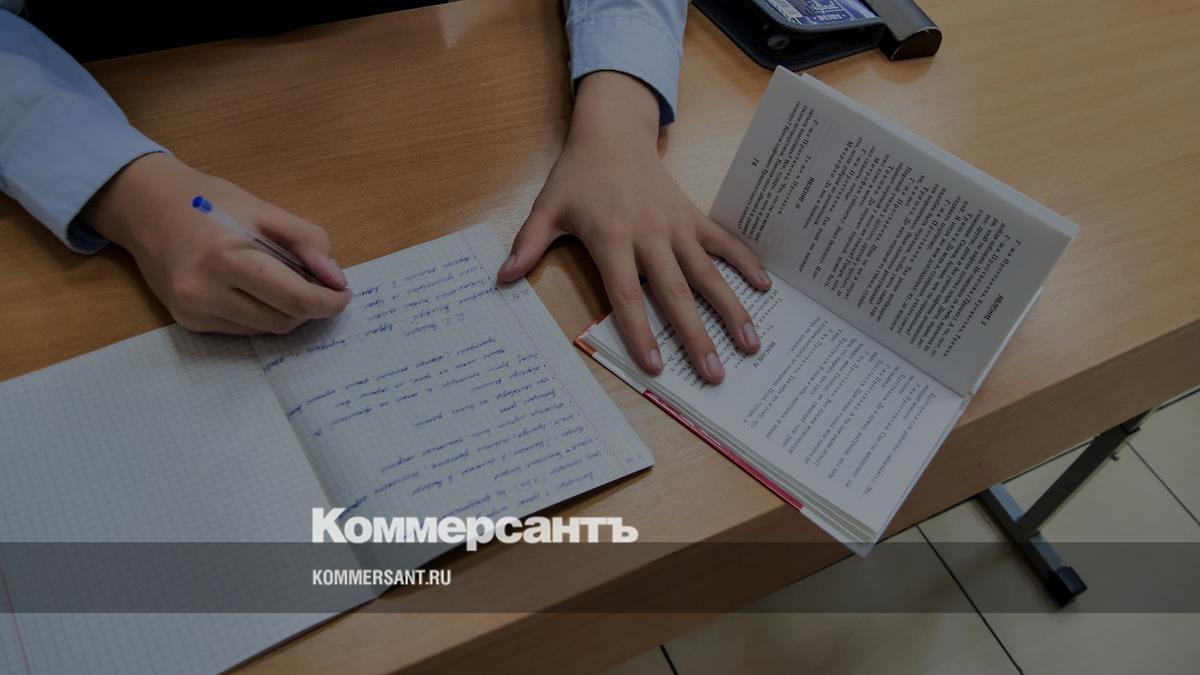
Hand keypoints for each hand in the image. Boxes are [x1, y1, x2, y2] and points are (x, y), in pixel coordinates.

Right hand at [84, 153, 350, 334]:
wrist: (146, 208)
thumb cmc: (210, 202)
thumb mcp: (265, 209)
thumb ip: (308, 241)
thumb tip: (335, 280)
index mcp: (228, 258)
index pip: (295, 298)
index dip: (328, 302)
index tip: (343, 295)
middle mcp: (205, 291)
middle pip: (284, 320)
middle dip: (309, 306)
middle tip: (315, 283)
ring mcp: (193, 311)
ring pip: (266, 330)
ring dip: (286, 312)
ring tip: (280, 280)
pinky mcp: (187, 322)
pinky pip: (243, 330)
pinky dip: (260, 314)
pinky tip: (252, 288)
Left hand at [497, 72, 770, 383]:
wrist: (613, 131)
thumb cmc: (578, 174)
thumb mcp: (547, 208)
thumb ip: (528, 245)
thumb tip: (501, 279)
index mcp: (612, 238)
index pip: (626, 294)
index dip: (640, 331)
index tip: (655, 367)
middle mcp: (650, 235)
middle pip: (676, 293)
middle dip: (696, 336)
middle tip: (715, 374)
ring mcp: (676, 226)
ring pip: (707, 273)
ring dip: (731, 309)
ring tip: (751, 344)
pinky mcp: (693, 215)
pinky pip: (724, 241)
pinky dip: (745, 261)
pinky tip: (766, 287)